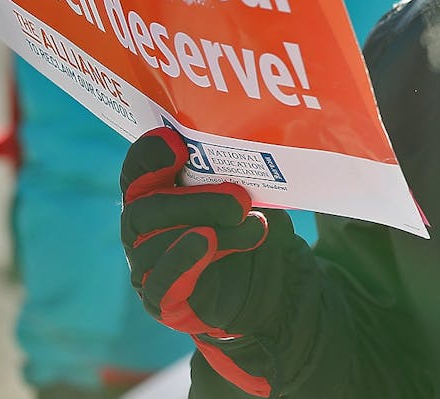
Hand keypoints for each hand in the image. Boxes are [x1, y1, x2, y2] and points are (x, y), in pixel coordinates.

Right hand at [120, 127, 303, 395]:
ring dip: (205, 226)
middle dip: (193, 200)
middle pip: (143, 209)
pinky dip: (183, 260)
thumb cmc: (257, 228)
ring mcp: (151, 269)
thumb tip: (301, 135)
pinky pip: (160, 284)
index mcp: (159, 196)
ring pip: (153, 245)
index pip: (138, 173)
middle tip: (241, 199)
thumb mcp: (261, 193)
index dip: (148, 156)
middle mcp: (146, 232)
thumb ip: (259, 168)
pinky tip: (208, 242)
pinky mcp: (164, 303)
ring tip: (253, 225)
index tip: (176, 142)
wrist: (277, 288)